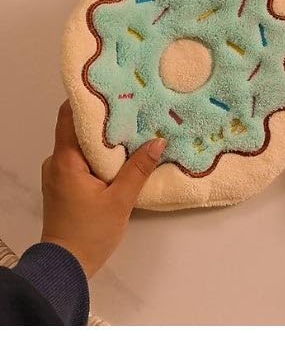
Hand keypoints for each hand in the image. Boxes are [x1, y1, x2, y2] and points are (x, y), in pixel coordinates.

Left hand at [40, 101, 165, 277]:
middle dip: (101, 117)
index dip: (87, 98)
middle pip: (76, 129)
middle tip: (129, 104)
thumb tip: (157, 142)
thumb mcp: (120, 201)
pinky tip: (119, 154)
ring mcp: (57, 175)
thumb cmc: (89, 233)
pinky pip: (79, 161)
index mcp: (66, 161)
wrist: (65, 267)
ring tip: (129, 127)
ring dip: (100, 137)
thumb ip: (138, 170)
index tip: (109, 86)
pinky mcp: (63, 186)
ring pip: (78, 146)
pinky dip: (97, 154)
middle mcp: (56, 163)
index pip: (69, 117)